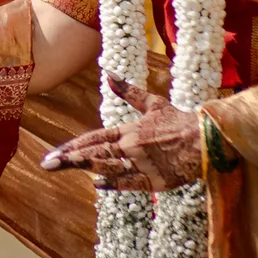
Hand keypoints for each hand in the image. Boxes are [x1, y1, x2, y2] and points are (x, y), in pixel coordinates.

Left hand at [40, 77, 202, 190]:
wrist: (209, 138)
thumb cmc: (180, 121)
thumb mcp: (153, 103)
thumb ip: (128, 92)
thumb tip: (108, 73)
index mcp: (130, 130)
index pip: (95, 137)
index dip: (74, 144)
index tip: (55, 151)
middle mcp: (133, 146)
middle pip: (96, 152)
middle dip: (70, 158)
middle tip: (47, 163)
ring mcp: (143, 164)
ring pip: (109, 167)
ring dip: (86, 167)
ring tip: (64, 167)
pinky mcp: (156, 180)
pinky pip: (130, 183)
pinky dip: (114, 183)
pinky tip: (98, 184)